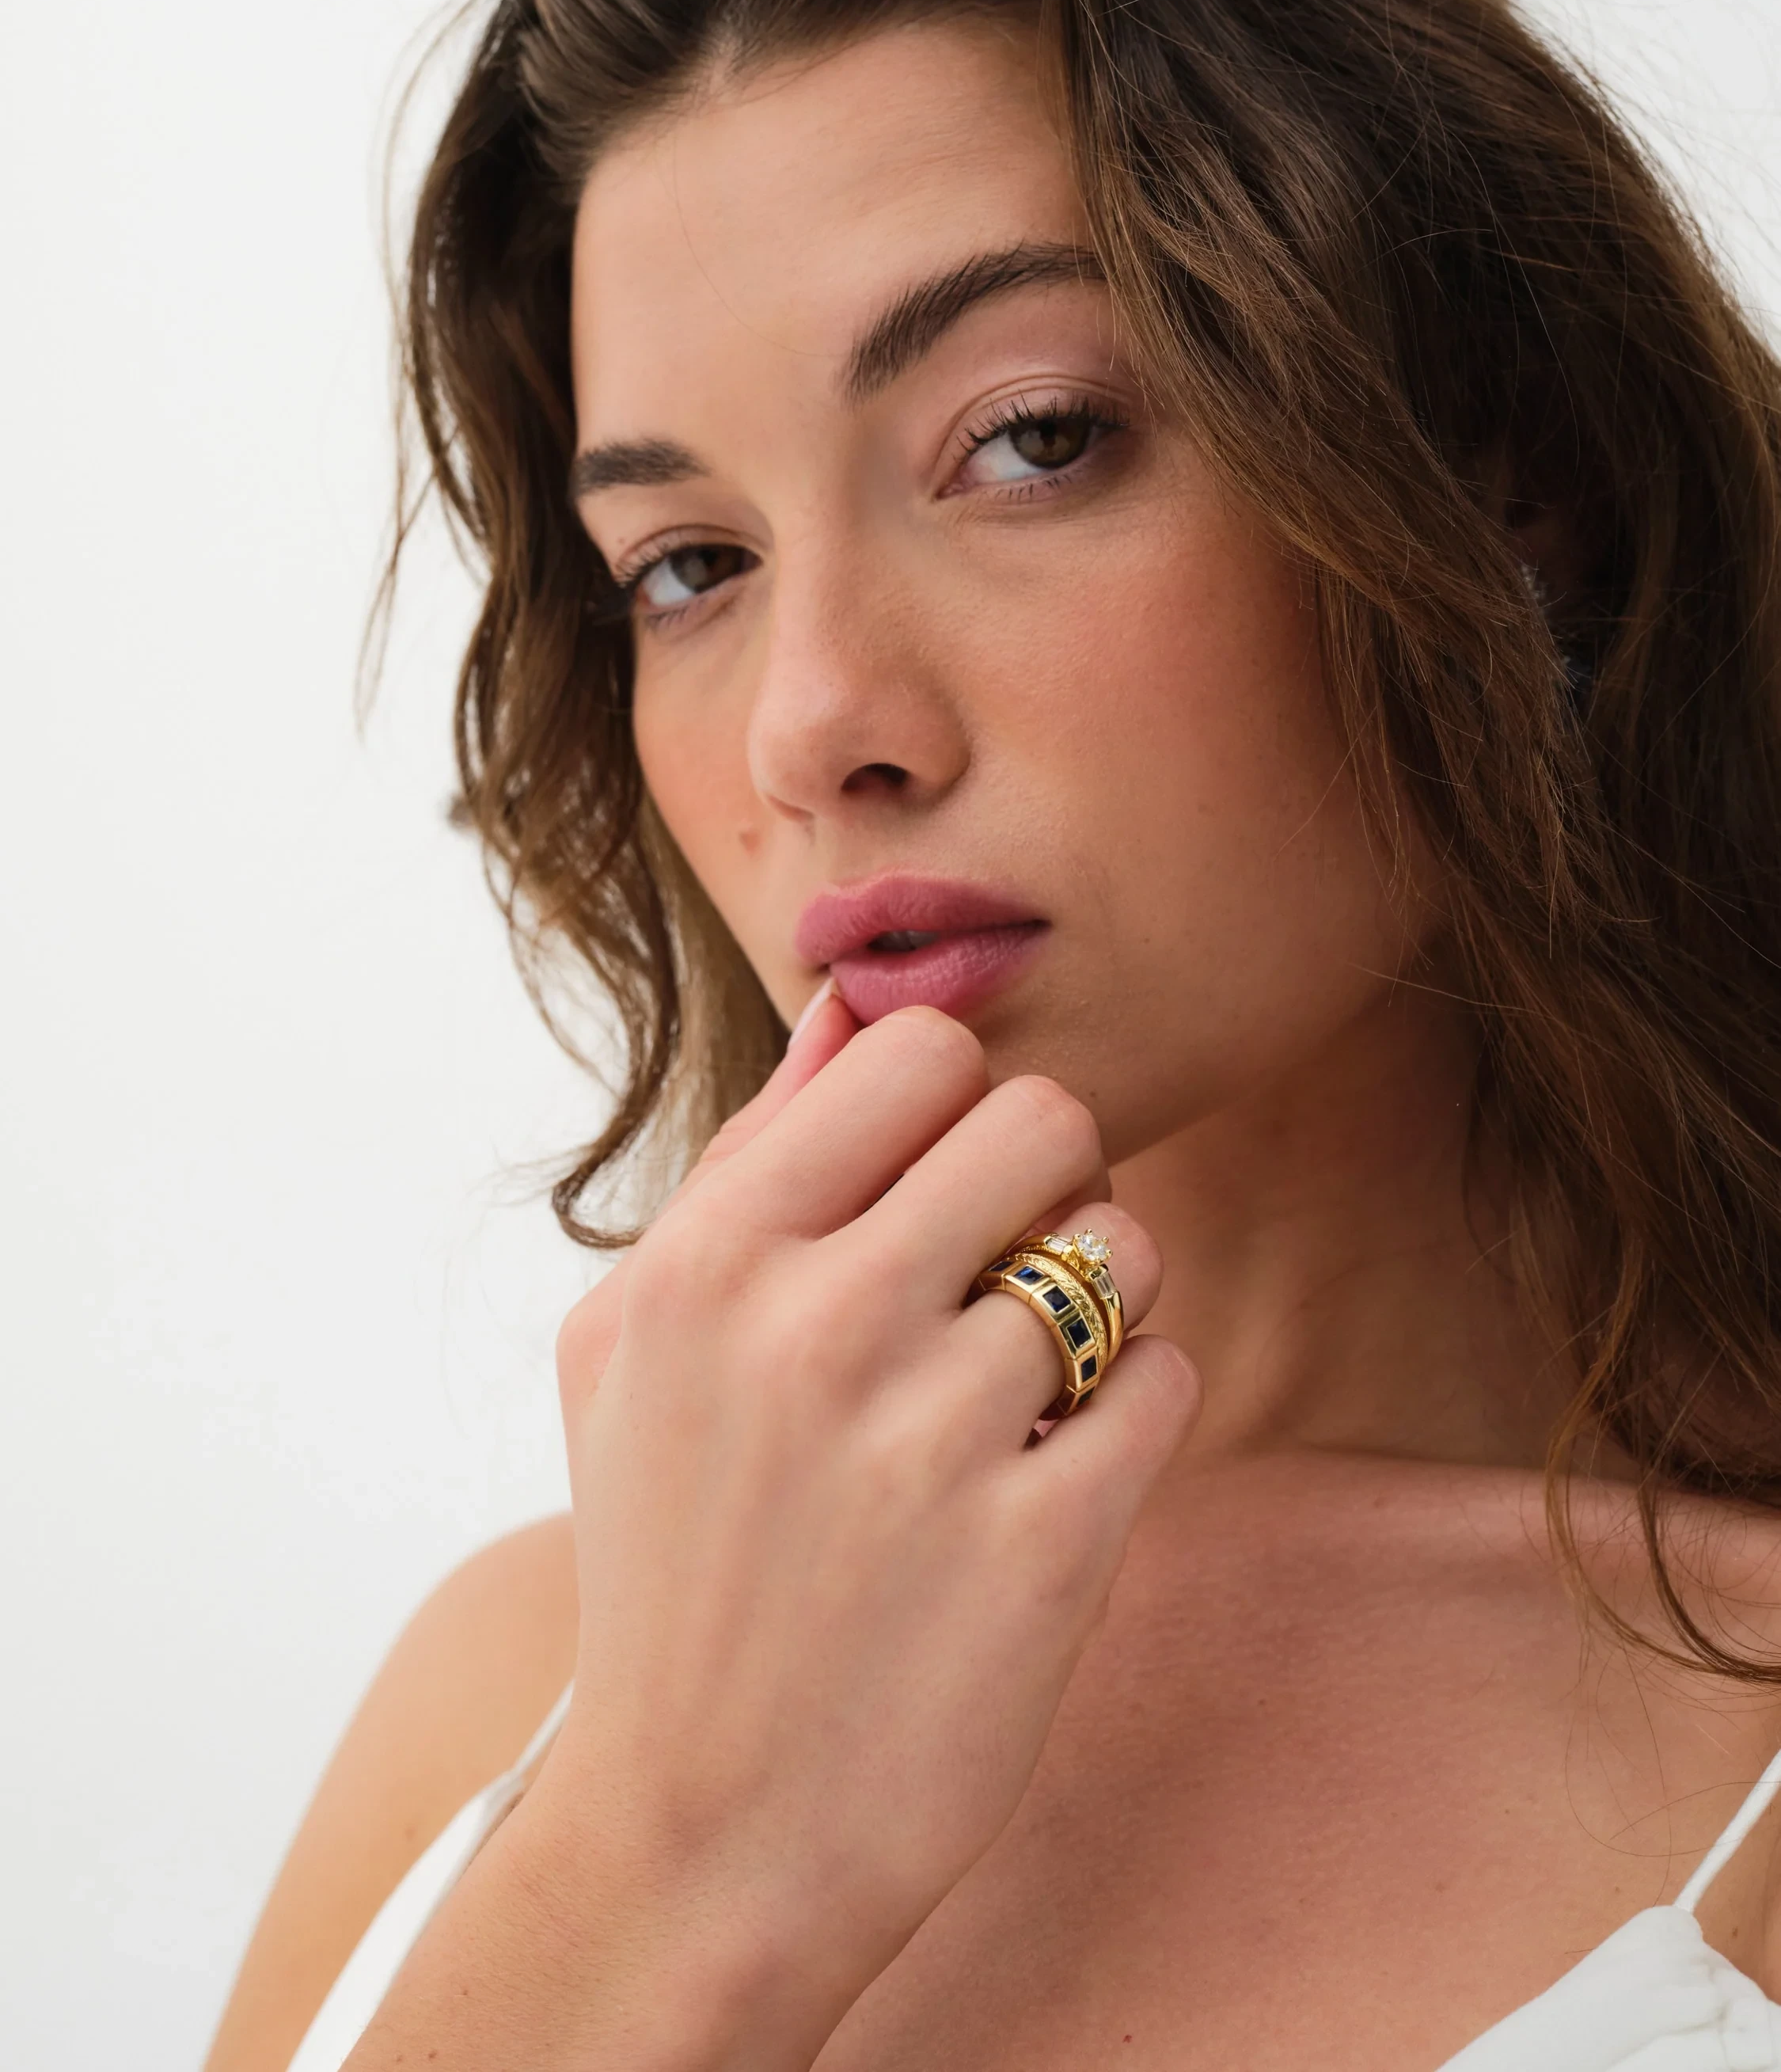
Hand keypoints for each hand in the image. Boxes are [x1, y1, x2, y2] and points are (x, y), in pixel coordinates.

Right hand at [366, 997, 1198, 2071]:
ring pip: (1125, 1246)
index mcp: (710, 1261)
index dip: (951, 1108)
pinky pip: (1167, 1378)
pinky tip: (1055, 1473)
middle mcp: (818, 1326)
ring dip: (1102, 1301)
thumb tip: (848, 1009)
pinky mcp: (1047, 1545)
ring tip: (1029, 1383)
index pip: (916, 1052)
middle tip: (1006, 1270)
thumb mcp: (635, 1350)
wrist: (701, 1835)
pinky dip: (1132, 1413)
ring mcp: (935, 1437)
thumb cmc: (673, 1563)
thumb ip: (744, 1165)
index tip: (936, 1185)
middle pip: (1044, 1117)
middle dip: (1044, 1182)